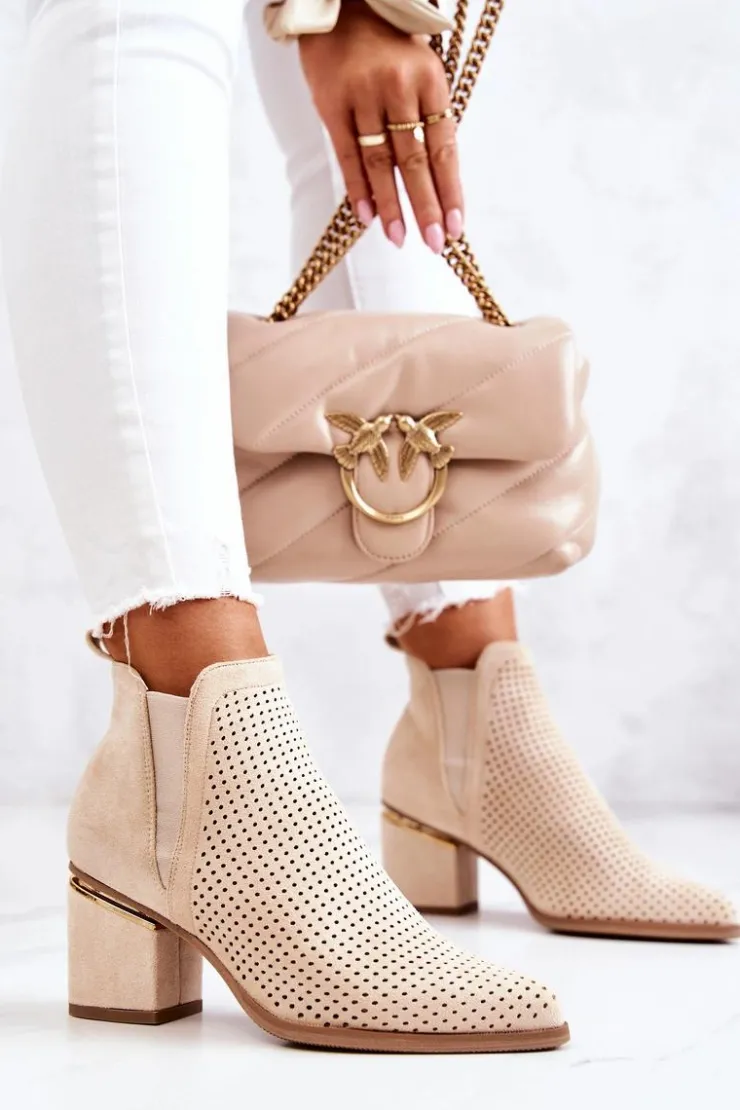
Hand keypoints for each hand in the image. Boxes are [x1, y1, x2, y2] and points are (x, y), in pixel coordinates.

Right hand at [298, 2, 462, 251]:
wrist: (342, 3)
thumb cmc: (387, 42)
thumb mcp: (421, 68)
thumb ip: (427, 116)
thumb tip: (435, 177)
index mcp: (430, 80)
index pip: (445, 148)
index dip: (451, 191)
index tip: (455, 227)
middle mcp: (399, 88)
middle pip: (415, 161)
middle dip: (426, 207)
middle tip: (433, 244)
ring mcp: (364, 95)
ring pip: (381, 162)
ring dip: (391, 205)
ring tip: (399, 238)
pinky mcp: (332, 103)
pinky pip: (347, 153)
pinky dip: (357, 188)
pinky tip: (366, 216)